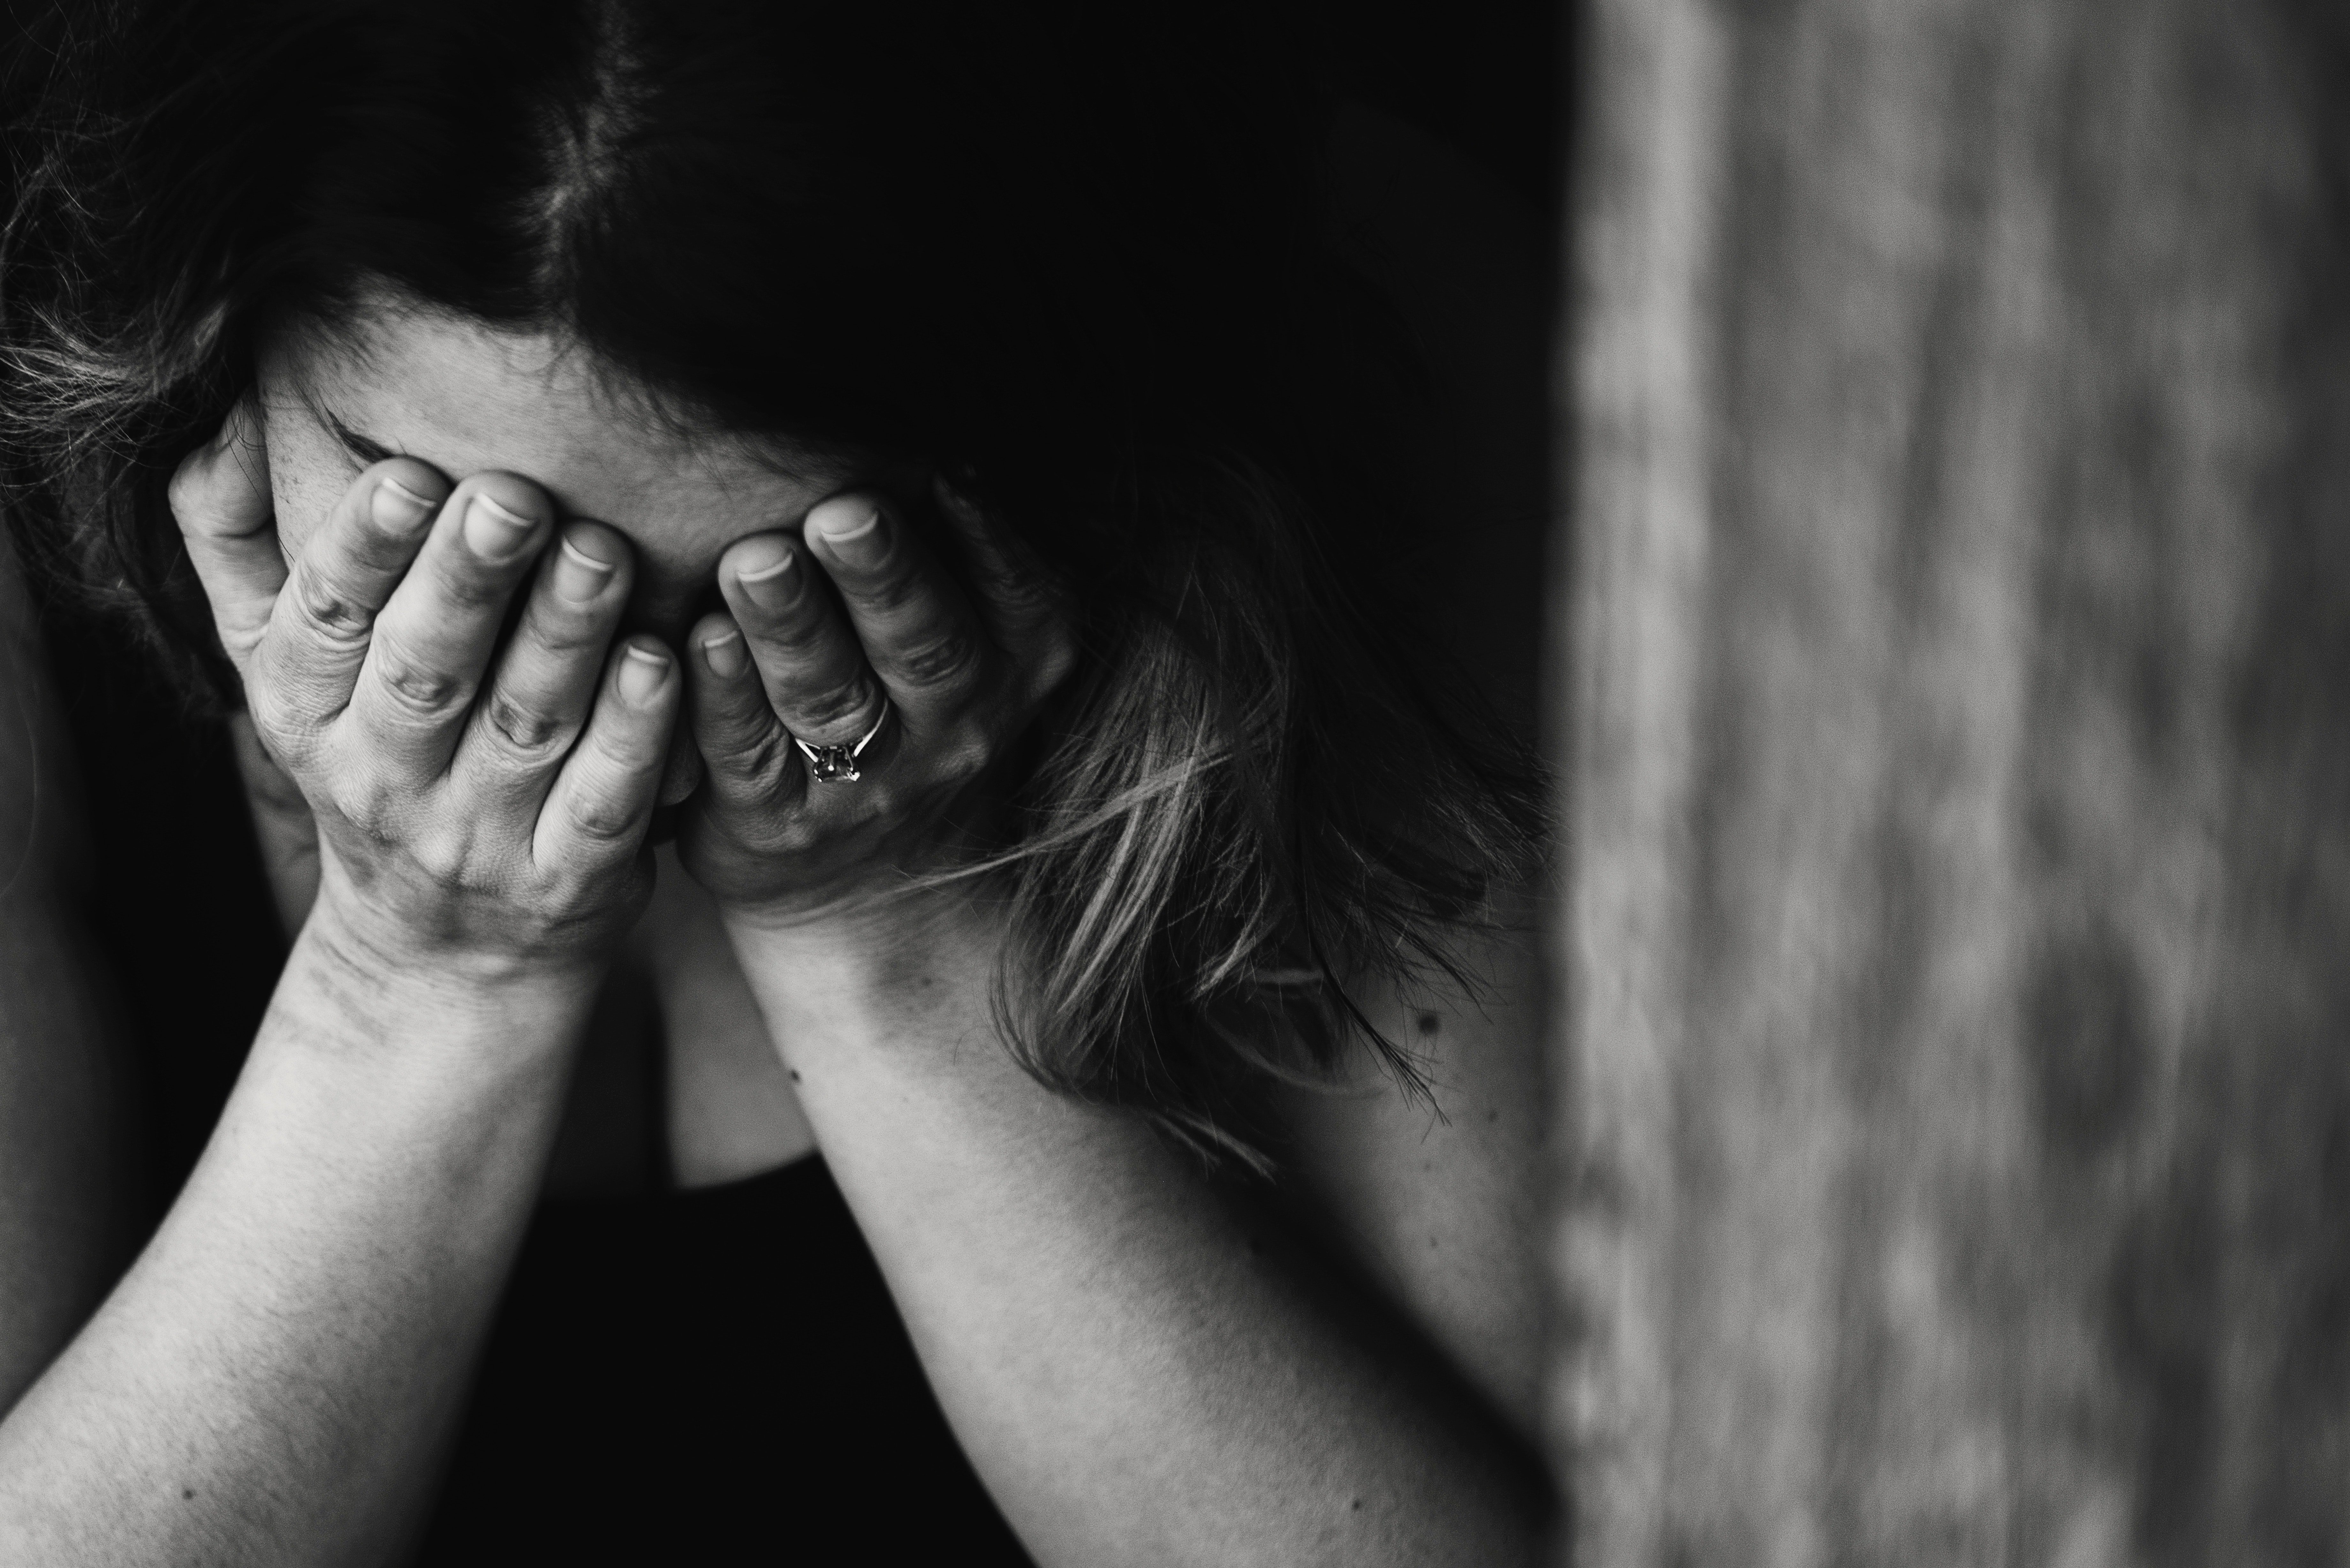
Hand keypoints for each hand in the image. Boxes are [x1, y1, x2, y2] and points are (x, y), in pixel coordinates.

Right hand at [169, 397, 680, 980]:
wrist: (437, 952)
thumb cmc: (368, 759)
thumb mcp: (278, 667)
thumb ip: (236, 544)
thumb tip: (218, 416)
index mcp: (304, 713)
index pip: (326, 620)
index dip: (362, 547)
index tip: (408, 472)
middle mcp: (382, 780)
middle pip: (426, 669)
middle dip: (469, 580)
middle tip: (517, 495)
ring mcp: (478, 839)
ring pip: (525, 725)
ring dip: (564, 635)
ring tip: (602, 549)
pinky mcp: (567, 881)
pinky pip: (604, 800)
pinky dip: (634, 734)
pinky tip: (661, 662)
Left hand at [677, 478, 1072, 927]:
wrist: (876, 888)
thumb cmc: (912, 708)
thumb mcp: (972, 636)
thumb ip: (950, 548)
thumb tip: (913, 423)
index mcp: (1014, 661)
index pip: (1013, 594)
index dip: (981, 536)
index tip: (941, 469)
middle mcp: (956, 727)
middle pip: (924, 645)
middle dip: (882, 575)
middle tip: (842, 511)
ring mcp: (870, 785)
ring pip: (831, 698)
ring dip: (791, 626)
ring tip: (755, 561)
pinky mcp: (778, 824)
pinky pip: (750, 756)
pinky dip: (724, 699)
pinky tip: (699, 643)